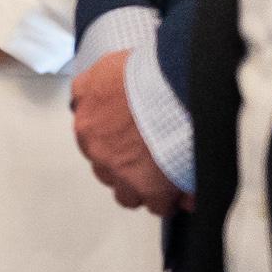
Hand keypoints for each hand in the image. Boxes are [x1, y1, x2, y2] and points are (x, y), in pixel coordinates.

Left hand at [72, 52, 184, 214]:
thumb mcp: (108, 66)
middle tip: (150, 160)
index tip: (130, 142)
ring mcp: (122, 171)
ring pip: (127, 193)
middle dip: (126, 167)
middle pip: (106, 169)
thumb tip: (97, 90)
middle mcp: (97, 148)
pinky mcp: (150, 188)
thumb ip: (94, 84)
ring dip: (145, 187)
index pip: (91, 140)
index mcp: (86, 118)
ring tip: (168, 179)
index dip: (114, 142)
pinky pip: (157, 204)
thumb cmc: (148, 72)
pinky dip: (171, 199)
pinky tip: (185, 191)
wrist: (172, 87)